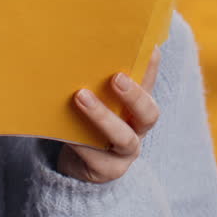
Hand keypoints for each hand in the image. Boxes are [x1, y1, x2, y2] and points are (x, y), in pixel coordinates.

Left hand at [57, 47, 161, 183]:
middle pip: (149, 113)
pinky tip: (63, 130)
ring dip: (102, 116)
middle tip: (117, 78)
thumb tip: (79, 46)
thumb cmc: (85, 124)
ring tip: (80, 96)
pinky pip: (95, 156)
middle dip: (134, 95)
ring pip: (124, 137)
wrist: (77, 167)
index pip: (149, 82)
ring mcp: (126, 152)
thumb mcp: (94, 100)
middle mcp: (138, 129)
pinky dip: (79, 141)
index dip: (152, 66)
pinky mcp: (107, 170)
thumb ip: (95, 81)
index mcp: (137, 106)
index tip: (151, 46)